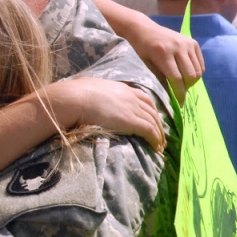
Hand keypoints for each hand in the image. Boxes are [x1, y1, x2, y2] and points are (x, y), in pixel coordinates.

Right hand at [44, 77, 165, 151]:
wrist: (75, 100)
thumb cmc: (76, 95)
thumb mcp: (91, 90)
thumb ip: (98, 94)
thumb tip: (90, 98)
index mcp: (121, 88)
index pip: (144, 97)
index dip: (151, 109)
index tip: (153, 118)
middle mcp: (130, 97)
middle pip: (152, 110)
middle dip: (158, 123)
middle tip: (160, 135)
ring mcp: (132, 108)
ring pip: (154, 122)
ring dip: (159, 134)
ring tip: (160, 146)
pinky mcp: (132, 121)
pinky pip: (150, 131)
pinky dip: (155, 140)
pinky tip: (156, 148)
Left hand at [124, 20, 203, 104]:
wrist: (142, 28)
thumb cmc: (139, 48)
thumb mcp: (145, 64)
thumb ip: (159, 79)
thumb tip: (170, 97)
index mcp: (163, 53)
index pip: (177, 79)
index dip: (179, 93)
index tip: (179, 104)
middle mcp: (178, 47)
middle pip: (190, 75)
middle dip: (186, 88)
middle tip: (179, 92)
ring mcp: (187, 43)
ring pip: (198, 70)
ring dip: (192, 81)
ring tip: (181, 83)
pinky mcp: (193, 42)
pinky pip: (200, 63)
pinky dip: (196, 72)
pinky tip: (186, 73)